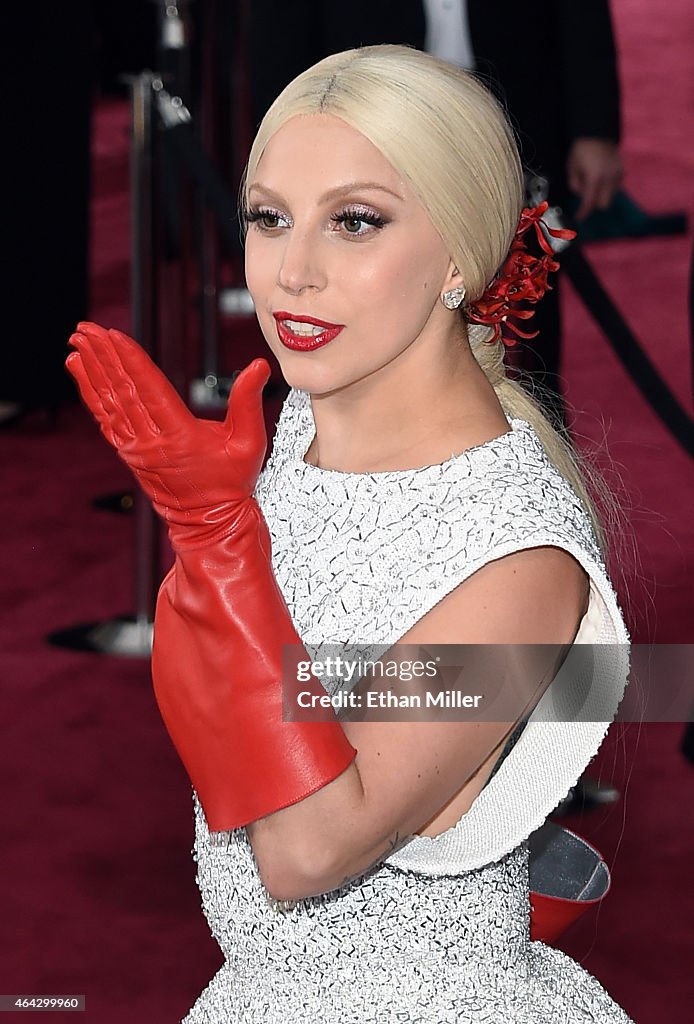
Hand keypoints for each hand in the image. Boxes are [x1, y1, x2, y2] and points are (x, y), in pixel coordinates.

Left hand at [66, 322, 270, 543]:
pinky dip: (89, 390)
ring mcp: (135, 449)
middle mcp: (151, 443)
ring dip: (92, 368)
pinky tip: (78, 367)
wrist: (209, 522)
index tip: (114, 336)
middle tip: (86, 328)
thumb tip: (258, 366)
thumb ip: (249, 402)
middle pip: (123, 391)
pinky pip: (104, 416)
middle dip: (103, 356)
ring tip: (78, 339)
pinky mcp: (128, 452)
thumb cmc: (231, 483)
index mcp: (180, 437)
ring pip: (108, 402)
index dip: (132, 361)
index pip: (150, 390)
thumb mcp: (250, 443)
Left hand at [566, 138, 622, 221]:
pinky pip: (616, 185)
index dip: (584, 212)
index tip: (580, 217)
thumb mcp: (571, 167)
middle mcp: (609, 177)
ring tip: (594, 183)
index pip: (590, 202)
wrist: (596, 131)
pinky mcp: (622, 169)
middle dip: (595, 204)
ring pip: (611, 195)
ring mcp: (617, 173)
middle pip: (604, 204)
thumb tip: (581, 193)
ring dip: (602, 195)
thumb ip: (575, 184)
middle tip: (587, 198)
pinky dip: (608, 186)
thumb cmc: (582, 149)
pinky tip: (602, 177)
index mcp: (595, 177)